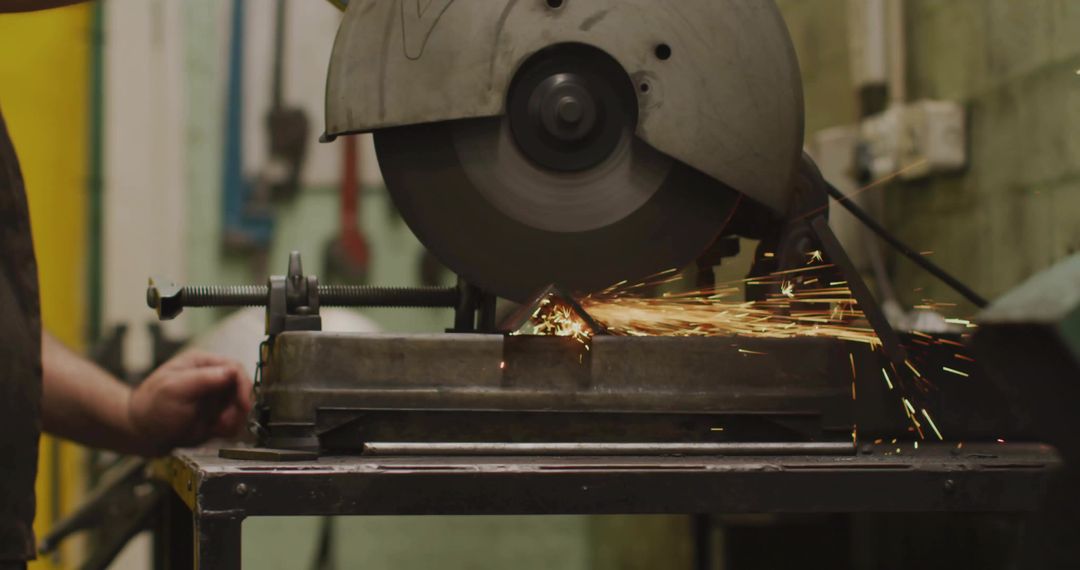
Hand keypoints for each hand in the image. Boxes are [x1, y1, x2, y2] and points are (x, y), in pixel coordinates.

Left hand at [128, 351, 253, 455]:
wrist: (141, 434)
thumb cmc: (150, 407)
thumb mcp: (173, 389)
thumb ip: (202, 378)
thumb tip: (231, 371)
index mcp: (202, 364)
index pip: (235, 369)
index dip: (243, 387)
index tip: (243, 405)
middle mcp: (212, 379)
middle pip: (242, 389)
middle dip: (238, 408)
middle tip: (224, 422)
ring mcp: (215, 398)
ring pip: (241, 407)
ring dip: (234, 420)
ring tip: (215, 428)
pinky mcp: (216, 416)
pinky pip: (234, 422)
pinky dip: (230, 429)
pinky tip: (214, 431)